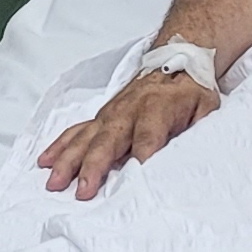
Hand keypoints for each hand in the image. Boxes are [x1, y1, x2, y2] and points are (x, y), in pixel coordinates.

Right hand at [39, 67, 219, 199]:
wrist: (175, 59)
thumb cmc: (191, 90)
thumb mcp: (206, 109)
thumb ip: (196, 132)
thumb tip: (187, 158)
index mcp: (157, 110)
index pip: (147, 138)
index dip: (140, 158)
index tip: (133, 181)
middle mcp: (128, 112)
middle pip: (107, 141)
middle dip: (94, 167)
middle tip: (83, 191)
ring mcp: (110, 114)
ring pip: (85, 138)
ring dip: (68, 160)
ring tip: (54, 182)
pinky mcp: (100, 116)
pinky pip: (76, 131)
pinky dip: (60, 146)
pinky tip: (46, 161)